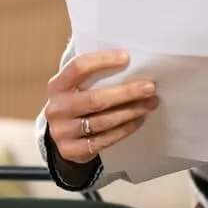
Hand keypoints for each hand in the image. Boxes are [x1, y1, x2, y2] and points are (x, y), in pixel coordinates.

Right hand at [44, 50, 157, 164]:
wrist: (62, 136)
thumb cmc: (79, 102)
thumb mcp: (79, 87)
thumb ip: (96, 76)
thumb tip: (133, 63)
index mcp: (57, 86)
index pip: (78, 68)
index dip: (102, 61)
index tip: (126, 57)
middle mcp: (56, 108)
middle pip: (95, 100)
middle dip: (126, 93)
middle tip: (150, 88)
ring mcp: (62, 131)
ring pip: (102, 121)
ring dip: (131, 112)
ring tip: (150, 104)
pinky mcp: (72, 150)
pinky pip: (105, 140)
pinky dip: (125, 129)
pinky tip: (139, 120)